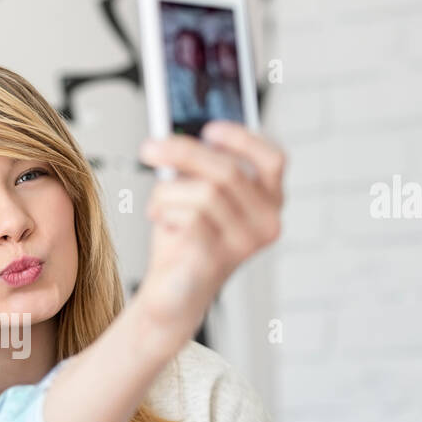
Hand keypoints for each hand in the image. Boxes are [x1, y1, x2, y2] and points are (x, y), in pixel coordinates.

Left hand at [134, 121, 283, 341]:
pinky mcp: (217, 261)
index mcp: (269, 202)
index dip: (242, 139)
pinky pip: (189, 219)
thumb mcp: (195, 194)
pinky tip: (161, 222)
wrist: (171, 293)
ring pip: (204, 194)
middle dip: (181, 152)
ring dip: (167, 192)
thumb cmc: (184, 241)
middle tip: (148, 148)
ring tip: (157, 205)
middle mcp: (266, 223)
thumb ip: (198, 166)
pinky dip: (165, 213)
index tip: (207, 128)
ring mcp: (245, 245)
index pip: (273, 160)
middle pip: (228, 171)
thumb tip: (176, 133)